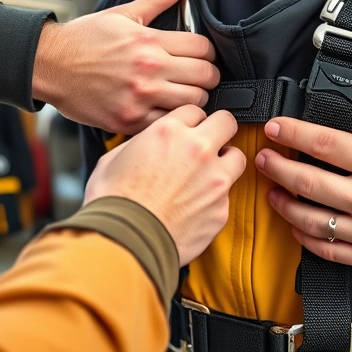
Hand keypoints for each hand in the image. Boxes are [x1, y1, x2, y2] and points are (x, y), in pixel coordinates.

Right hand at [32, 0, 219, 133]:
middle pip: (206, 77)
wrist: (49, 65)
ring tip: (183, 93)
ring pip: (193, 103)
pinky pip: (167, 123)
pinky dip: (171, 118)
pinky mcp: (128, 120)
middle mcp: (148, 70)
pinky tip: (164, 109)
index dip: (207, 52)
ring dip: (194, 99)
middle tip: (198, 77)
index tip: (200, 56)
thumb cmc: (85, 40)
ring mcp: (139, 98)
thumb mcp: (124, 14)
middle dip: (207, 76)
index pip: (204, 48)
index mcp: (149, 41)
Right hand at [83, 106, 245, 264]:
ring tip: (207, 174)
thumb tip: (147, 144)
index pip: (195, 109)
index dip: (190, 121)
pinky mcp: (222, 208)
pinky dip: (216, 197)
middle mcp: (197, 150)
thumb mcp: (114, 157)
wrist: (124, 242)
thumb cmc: (113, 203)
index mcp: (169, 131)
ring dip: (225, 162)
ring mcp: (215, 180)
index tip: (187, 131)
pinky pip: (228, 194)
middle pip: (227, 122)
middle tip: (208, 143)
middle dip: (218, 130)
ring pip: (237, 157)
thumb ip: (141, 143)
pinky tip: (196, 205)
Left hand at [254, 66, 351, 272]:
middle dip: (276, 167)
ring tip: (271, 191)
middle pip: (308, 181)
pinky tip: (296, 224)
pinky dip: (306, 237)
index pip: (326, 143)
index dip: (293, 132)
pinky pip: (329, 250)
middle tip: (261, 158)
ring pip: (312, 219)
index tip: (275, 126)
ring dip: (284, 204)